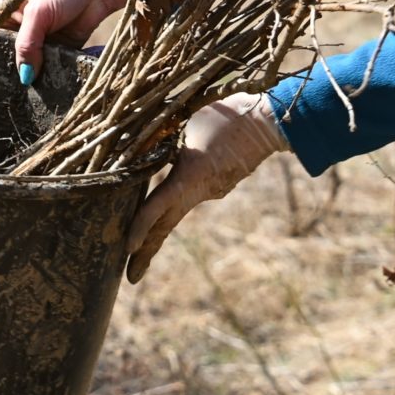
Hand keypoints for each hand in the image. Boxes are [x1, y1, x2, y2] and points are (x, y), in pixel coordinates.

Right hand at [0, 0, 134, 81]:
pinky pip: (45, 70)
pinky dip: (43, 80)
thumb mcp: (38, 14)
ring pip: (21, 66)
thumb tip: (25, 78)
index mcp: (2, 12)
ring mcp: (35, 42)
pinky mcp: (56, 52)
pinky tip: (37, 94)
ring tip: (10, 98)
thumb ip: (27, 46)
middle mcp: (15, 29)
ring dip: (20, 78)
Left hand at [125, 93, 287, 284]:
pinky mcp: (219, 186)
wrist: (268, 123)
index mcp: (189, 179)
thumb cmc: (226, 117)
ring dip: (157, 227)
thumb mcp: (186, 126)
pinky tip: (169, 198)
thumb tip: (143, 155)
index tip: (127, 250)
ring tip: (139, 248)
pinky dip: (176, 200)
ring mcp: (211, 191)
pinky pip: (191, 195)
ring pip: (177, 211)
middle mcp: (200, 192)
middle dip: (147, 251)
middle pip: (166, 226)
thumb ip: (162, 143)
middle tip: (131, 277)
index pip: (156, 208)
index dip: (139, 229)